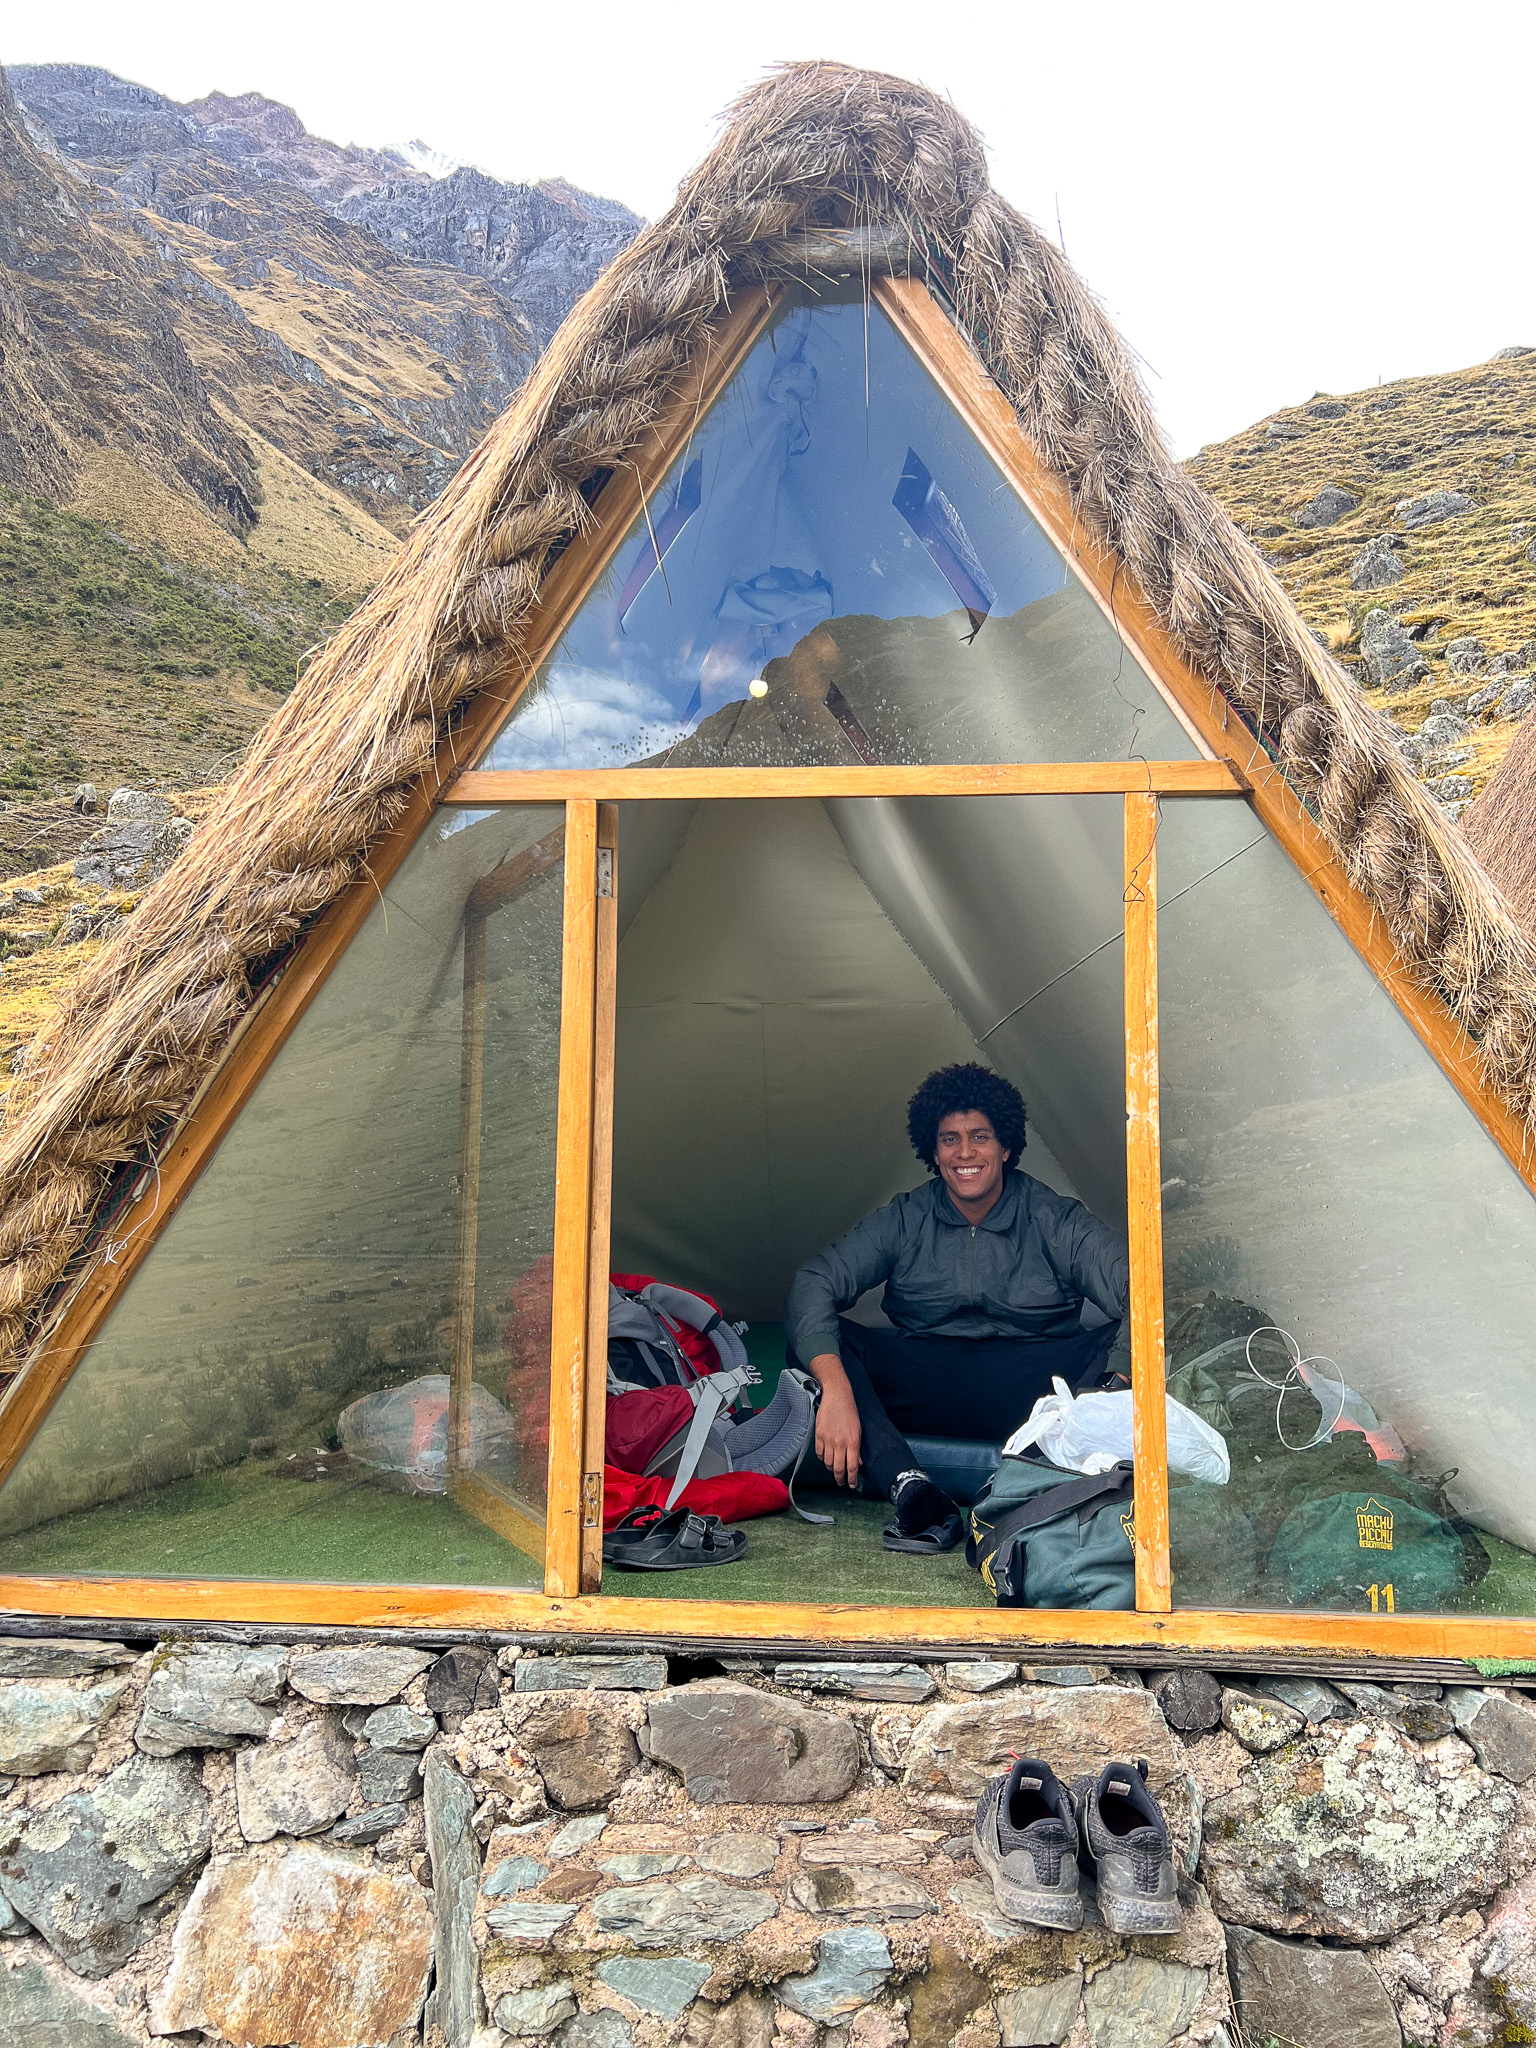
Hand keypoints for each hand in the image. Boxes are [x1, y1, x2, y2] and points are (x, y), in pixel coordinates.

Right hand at [810, 1354, 861, 1487]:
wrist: (837, 1397)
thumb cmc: (850, 1412)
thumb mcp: (859, 1430)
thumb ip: (857, 1448)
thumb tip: (858, 1463)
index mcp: (852, 1442)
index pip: (852, 1467)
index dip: (851, 1479)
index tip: (851, 1485)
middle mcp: (840, 1443)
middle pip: (838, 1468)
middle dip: (840, 1478)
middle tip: (842, 1482)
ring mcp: (828, 1439)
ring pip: (827, 1462)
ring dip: (831, 1469)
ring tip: (834, 1470)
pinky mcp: (818, 1435)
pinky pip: (819, 1453)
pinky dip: (822, 1458)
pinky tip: (825, 1458)